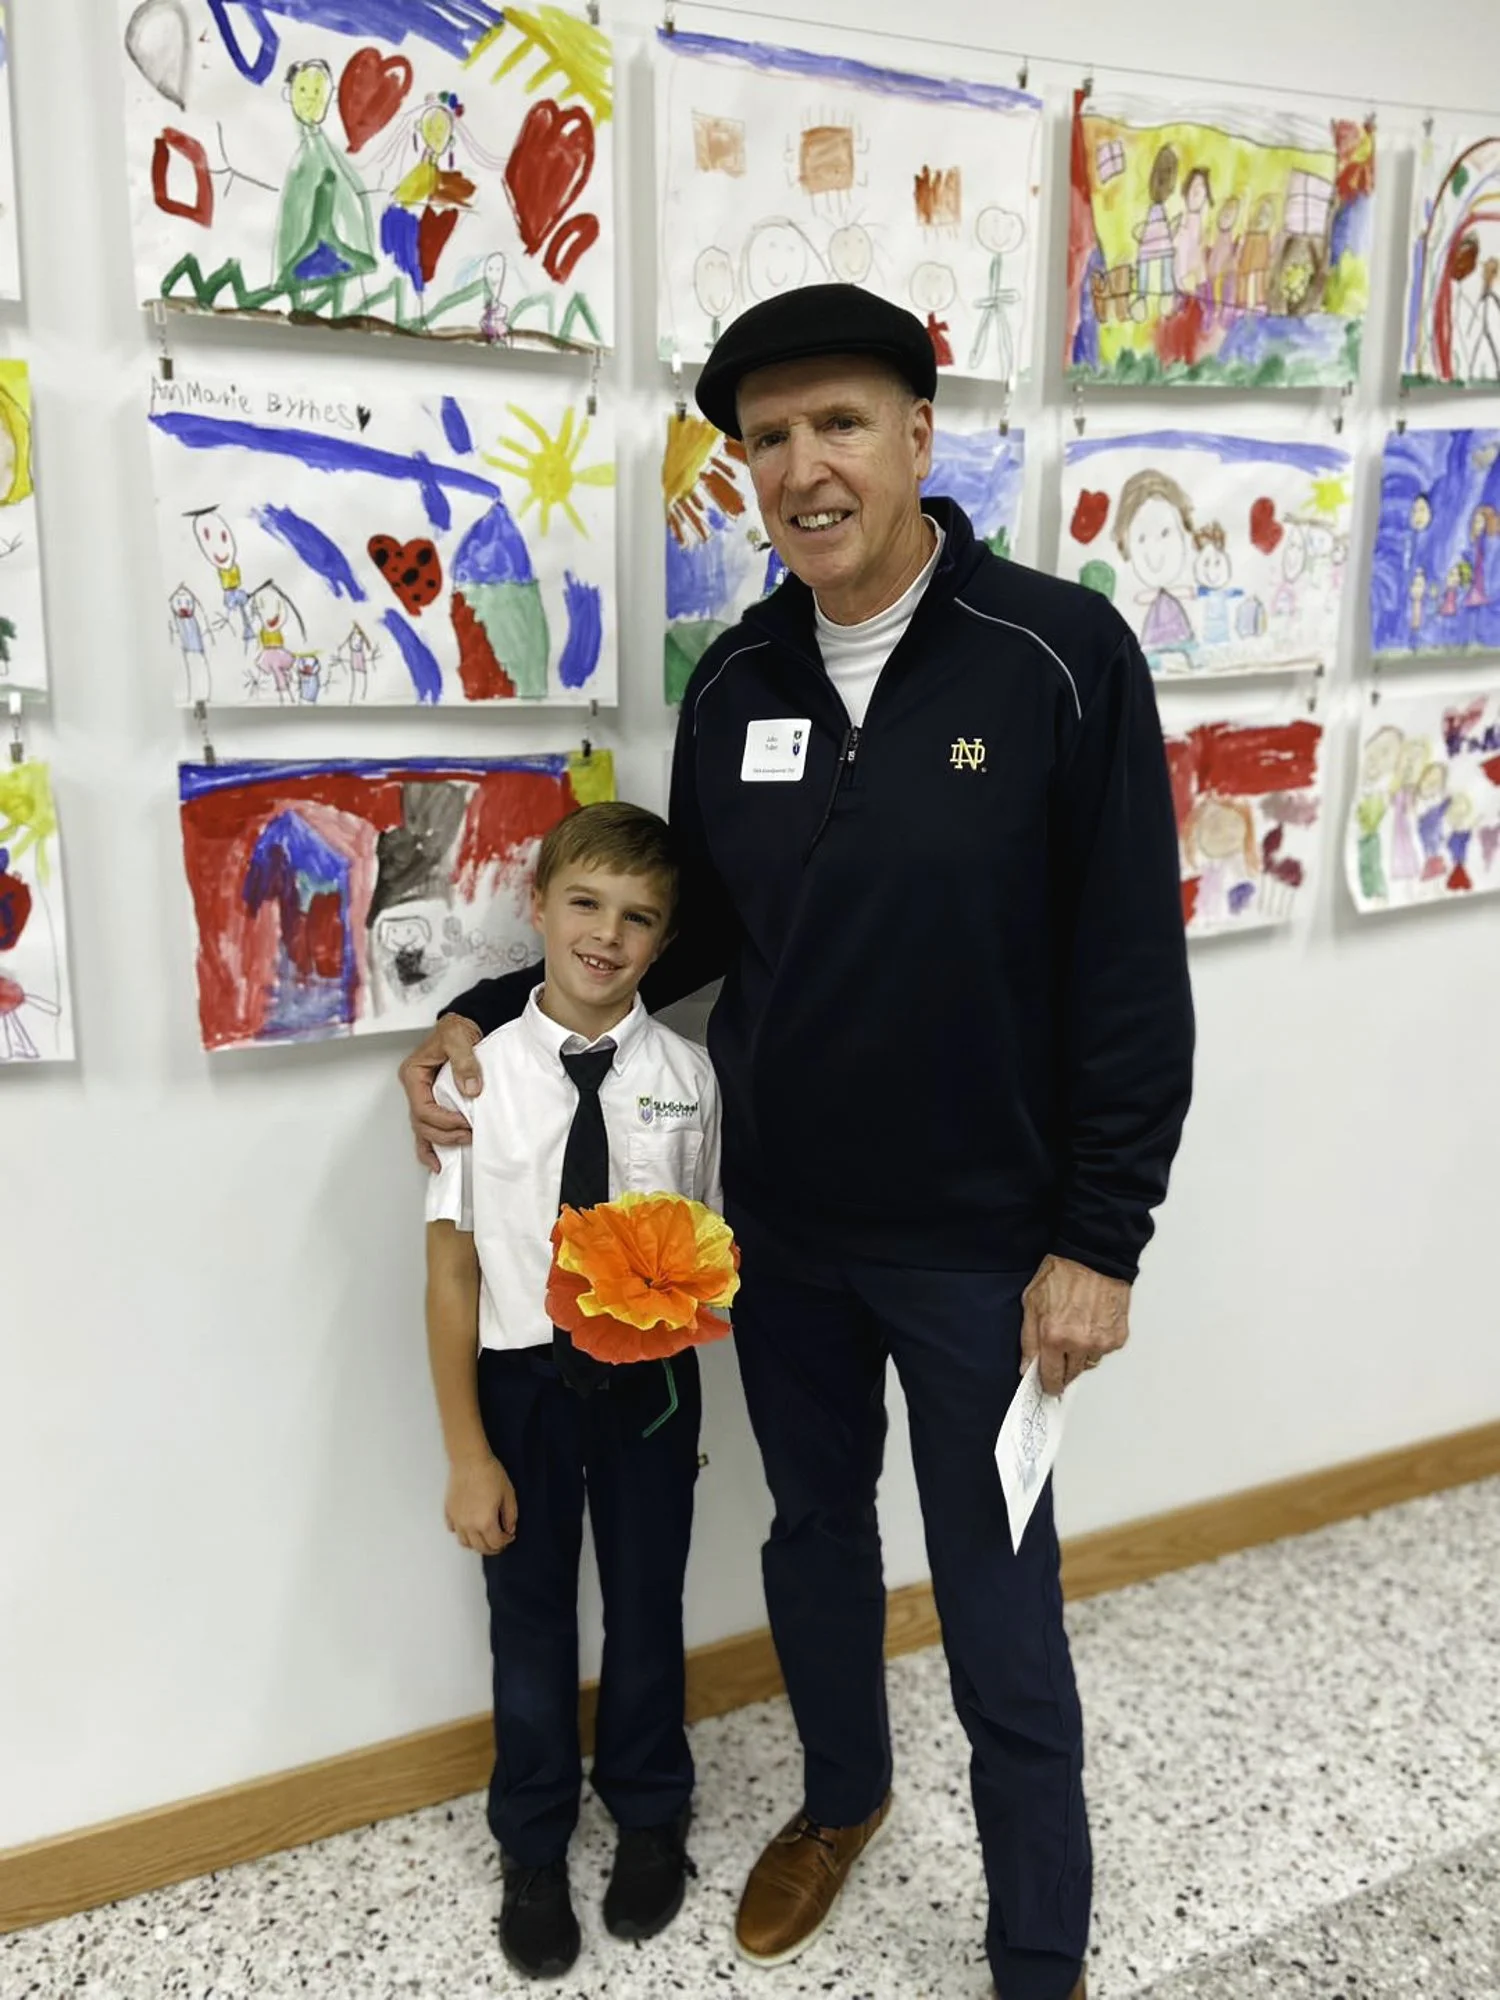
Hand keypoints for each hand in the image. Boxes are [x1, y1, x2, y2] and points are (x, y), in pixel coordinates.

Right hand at [399, 1016, 482, 1170]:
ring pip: (423, 1130)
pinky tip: (438, 1162)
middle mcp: (415, 1088)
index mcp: (413, 1074)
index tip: (464, 1122)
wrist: (468, 1023)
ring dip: (440, 1143)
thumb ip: (465, 1063)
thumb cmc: (458, 1028)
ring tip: (461, 1147)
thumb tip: (470, 1089)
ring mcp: (423, 1097)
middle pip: (422, 1124)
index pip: (422, 1108)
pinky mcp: (435, 1102)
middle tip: (469, 1135)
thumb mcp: (459, 1038)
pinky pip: (428, 1129)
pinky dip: (431, 1148)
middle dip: (445, 1134)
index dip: (443, 1120)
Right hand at [445, 1453, 517, 1555]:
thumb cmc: (490, 1474)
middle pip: (480, 1548)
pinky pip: (453, 1529)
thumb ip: (511, 1516)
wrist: (470, 1460)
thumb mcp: (509, 1495)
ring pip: (465, 1542)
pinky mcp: (449, 1511)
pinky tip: (469, 1526)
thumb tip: (509, 1530)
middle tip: (499, 1541)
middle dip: (492, 1547)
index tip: (509, 1536)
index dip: (505, 1542)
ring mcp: (456, 1519)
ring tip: (484, 1536)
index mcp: (485, 1522)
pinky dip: (462, 1532)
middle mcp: (469, 1525)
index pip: (496, 1544)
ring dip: (476, 1543)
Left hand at [1021, 1255, 1130, 1396]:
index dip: (1048, 1384)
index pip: (1051, 1377)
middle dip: (1063, 1366)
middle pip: (1071, 1375)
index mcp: (1054, 1336)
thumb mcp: (1031, 1303)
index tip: (1047, 1386)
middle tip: (1060, 1348)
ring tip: (1077, 1328)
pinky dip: (1097, 1344)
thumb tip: (1028, 1368)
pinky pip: (1103, 1352)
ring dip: (1081, 1355)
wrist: (1093, 1257)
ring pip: (1088, 1364)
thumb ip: (1028, 1341)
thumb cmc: (1061, 1273)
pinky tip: (1091, 1324)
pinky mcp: (1117, 1338)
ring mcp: (1101, 1342)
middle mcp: (1079, 1343)